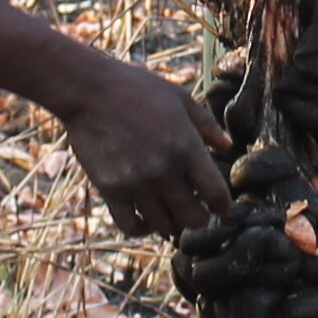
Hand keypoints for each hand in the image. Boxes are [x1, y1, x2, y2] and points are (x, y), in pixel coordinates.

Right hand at [49, 54, 231, 236]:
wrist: (89, 91)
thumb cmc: (137, 89)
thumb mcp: (179, 98)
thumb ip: (206, 124)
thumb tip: (227, 145)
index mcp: (186, 147)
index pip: (216, 193)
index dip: (223, 206)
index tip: (222, 207)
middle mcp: (164, 170)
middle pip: (193, 218)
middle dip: (200, 218)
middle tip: (196, 211)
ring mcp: (136, 183)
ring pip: (164, 226)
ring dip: (172, 224)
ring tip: (171, 214)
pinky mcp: (111, 190)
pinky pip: (131, 226)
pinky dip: (142, 228)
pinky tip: (145, 219)